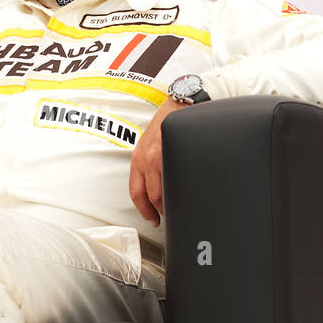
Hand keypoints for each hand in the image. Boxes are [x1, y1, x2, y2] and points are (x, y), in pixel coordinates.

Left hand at [129, 97, 189, 227]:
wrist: (181, 104)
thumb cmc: (168, 123)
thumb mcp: (150, 145)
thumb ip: (149, 165)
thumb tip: (155, 187)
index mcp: (138, 159)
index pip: (136, 192)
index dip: (144, 210)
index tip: (151, 219)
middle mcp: (146, 159)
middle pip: (151, 196)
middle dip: (158, 211)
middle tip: (166, 218)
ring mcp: (160, 157)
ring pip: (164, 191)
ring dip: (170, 203)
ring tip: (178, 207)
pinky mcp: (174, 153)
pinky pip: (177, 179)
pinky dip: (181, 189)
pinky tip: (186, 191)